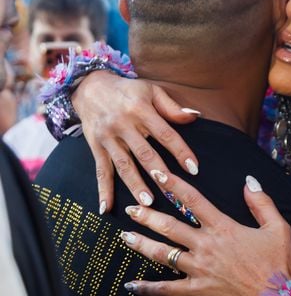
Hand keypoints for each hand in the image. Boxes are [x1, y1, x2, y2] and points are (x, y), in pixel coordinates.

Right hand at [72, 71, 199, 211]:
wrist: (90, 87)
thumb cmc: (128, 90)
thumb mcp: (151, 90)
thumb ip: (172, 107)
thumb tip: (195, 116)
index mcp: (141, 109)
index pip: (165, 134)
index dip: (180, 151)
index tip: (194, 169)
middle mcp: (123, 124)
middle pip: (144, 153)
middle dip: (158, 174)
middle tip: (171, 192)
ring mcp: (108, 138)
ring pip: (123, 165)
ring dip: (135, 185)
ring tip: (146, 204)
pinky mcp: (95, 147)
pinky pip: (100, 171)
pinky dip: (103, 191)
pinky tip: (106, 208)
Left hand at [120, 172, 290, 295]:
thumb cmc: (278, 266)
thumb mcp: (278, 228)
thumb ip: (262, 203)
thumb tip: (249, 181)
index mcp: (223, 228)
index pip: (194, 201)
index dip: (174, 185)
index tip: (158, 174)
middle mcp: (206, 246)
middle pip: (170, 226)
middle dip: (148, 215)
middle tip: (130, 207)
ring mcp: (199, 270)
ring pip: (163, 254)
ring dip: (142, 244)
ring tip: (125, 237)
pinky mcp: (198, 292)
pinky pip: (167, 290)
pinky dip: (148, 288)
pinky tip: (131, 285)